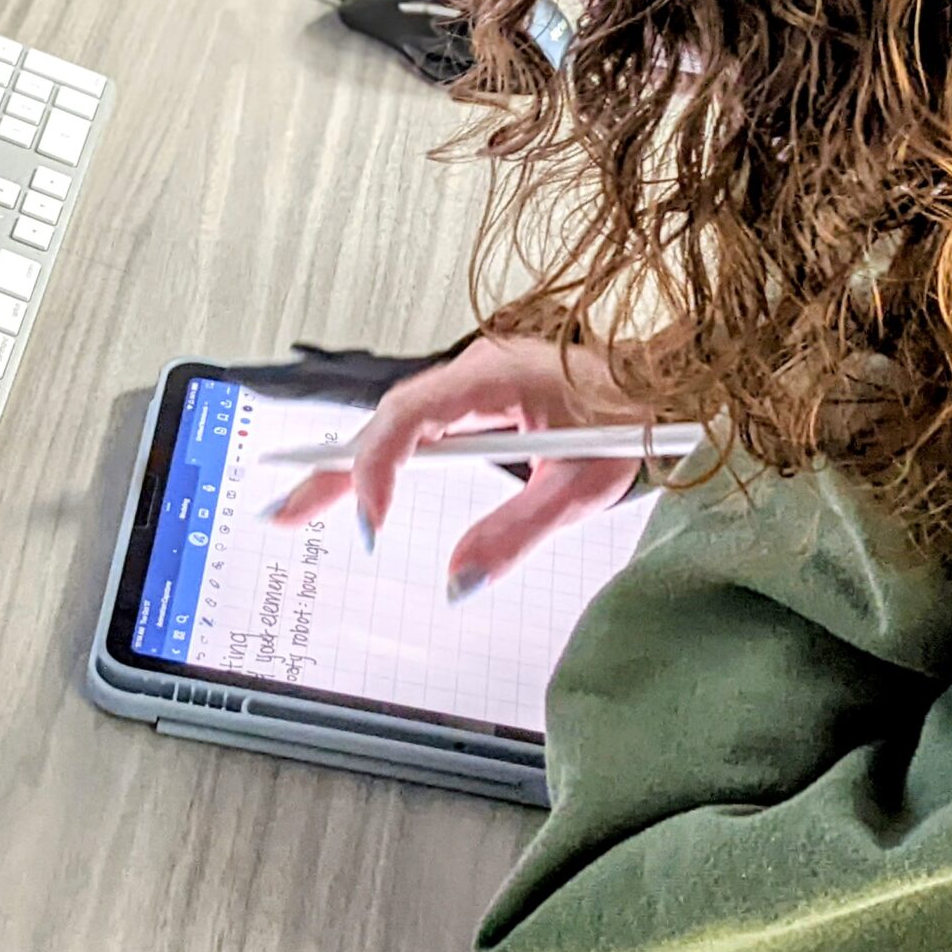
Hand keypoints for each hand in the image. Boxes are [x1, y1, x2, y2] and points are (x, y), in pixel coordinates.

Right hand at [264, 335, 645, 599]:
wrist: (668, 383)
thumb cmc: (636, 422)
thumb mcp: (581, 488)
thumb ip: (516, 534)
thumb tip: (458, 582)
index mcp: (493, 376)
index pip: (408, 418)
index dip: (378, 470)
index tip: (371, 528)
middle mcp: (470, 370)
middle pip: (383, 420)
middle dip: (331, 470)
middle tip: (282, 514)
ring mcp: (470, 380)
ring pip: (392, 422)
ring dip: (348, 464)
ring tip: (299, 506)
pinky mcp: (476, 396)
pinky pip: (414, 425)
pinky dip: (381, 458)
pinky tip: (360, 487)